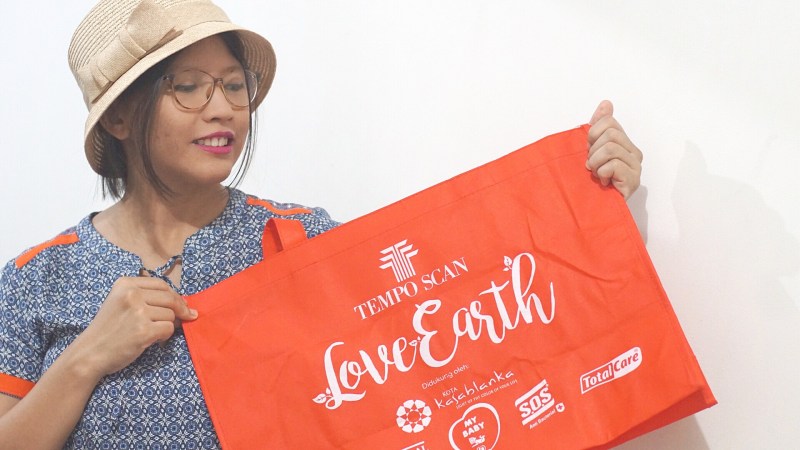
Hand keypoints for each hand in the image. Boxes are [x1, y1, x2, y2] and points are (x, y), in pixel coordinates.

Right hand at [73, 276, 197, 377]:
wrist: (89, 353)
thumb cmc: (107, 329)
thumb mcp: (121, 302)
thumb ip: (146, 297)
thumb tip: (185, 302)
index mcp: (125, 283)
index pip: (161, 284)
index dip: (175, 296)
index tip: (181, 305)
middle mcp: (131, 294)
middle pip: (170, 298)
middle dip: (180, 310)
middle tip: (181, 319)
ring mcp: (138, 312)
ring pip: (171, 315)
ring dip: (168, 325)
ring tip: (152, 332)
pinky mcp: (143, 330)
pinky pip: (169, 329)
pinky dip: (165, 336)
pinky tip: (153, 340)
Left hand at [586, 100, 642, 198]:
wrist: (597, 209)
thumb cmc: (594, 180)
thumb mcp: (592, 150)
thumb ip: (599, 125)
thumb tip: (606, 103)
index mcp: (625, 143)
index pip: (608, 122)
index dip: (592, 135)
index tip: (590, 150)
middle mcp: (634, 153)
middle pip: (609, 134)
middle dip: (593, 150)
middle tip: (593, 166)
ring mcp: (636, 167)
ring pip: (610, 148)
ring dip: (596, 163)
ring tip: (598, 174)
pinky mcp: (633, 180)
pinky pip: (613, 165)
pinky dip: (602, 173)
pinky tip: (604, 182)